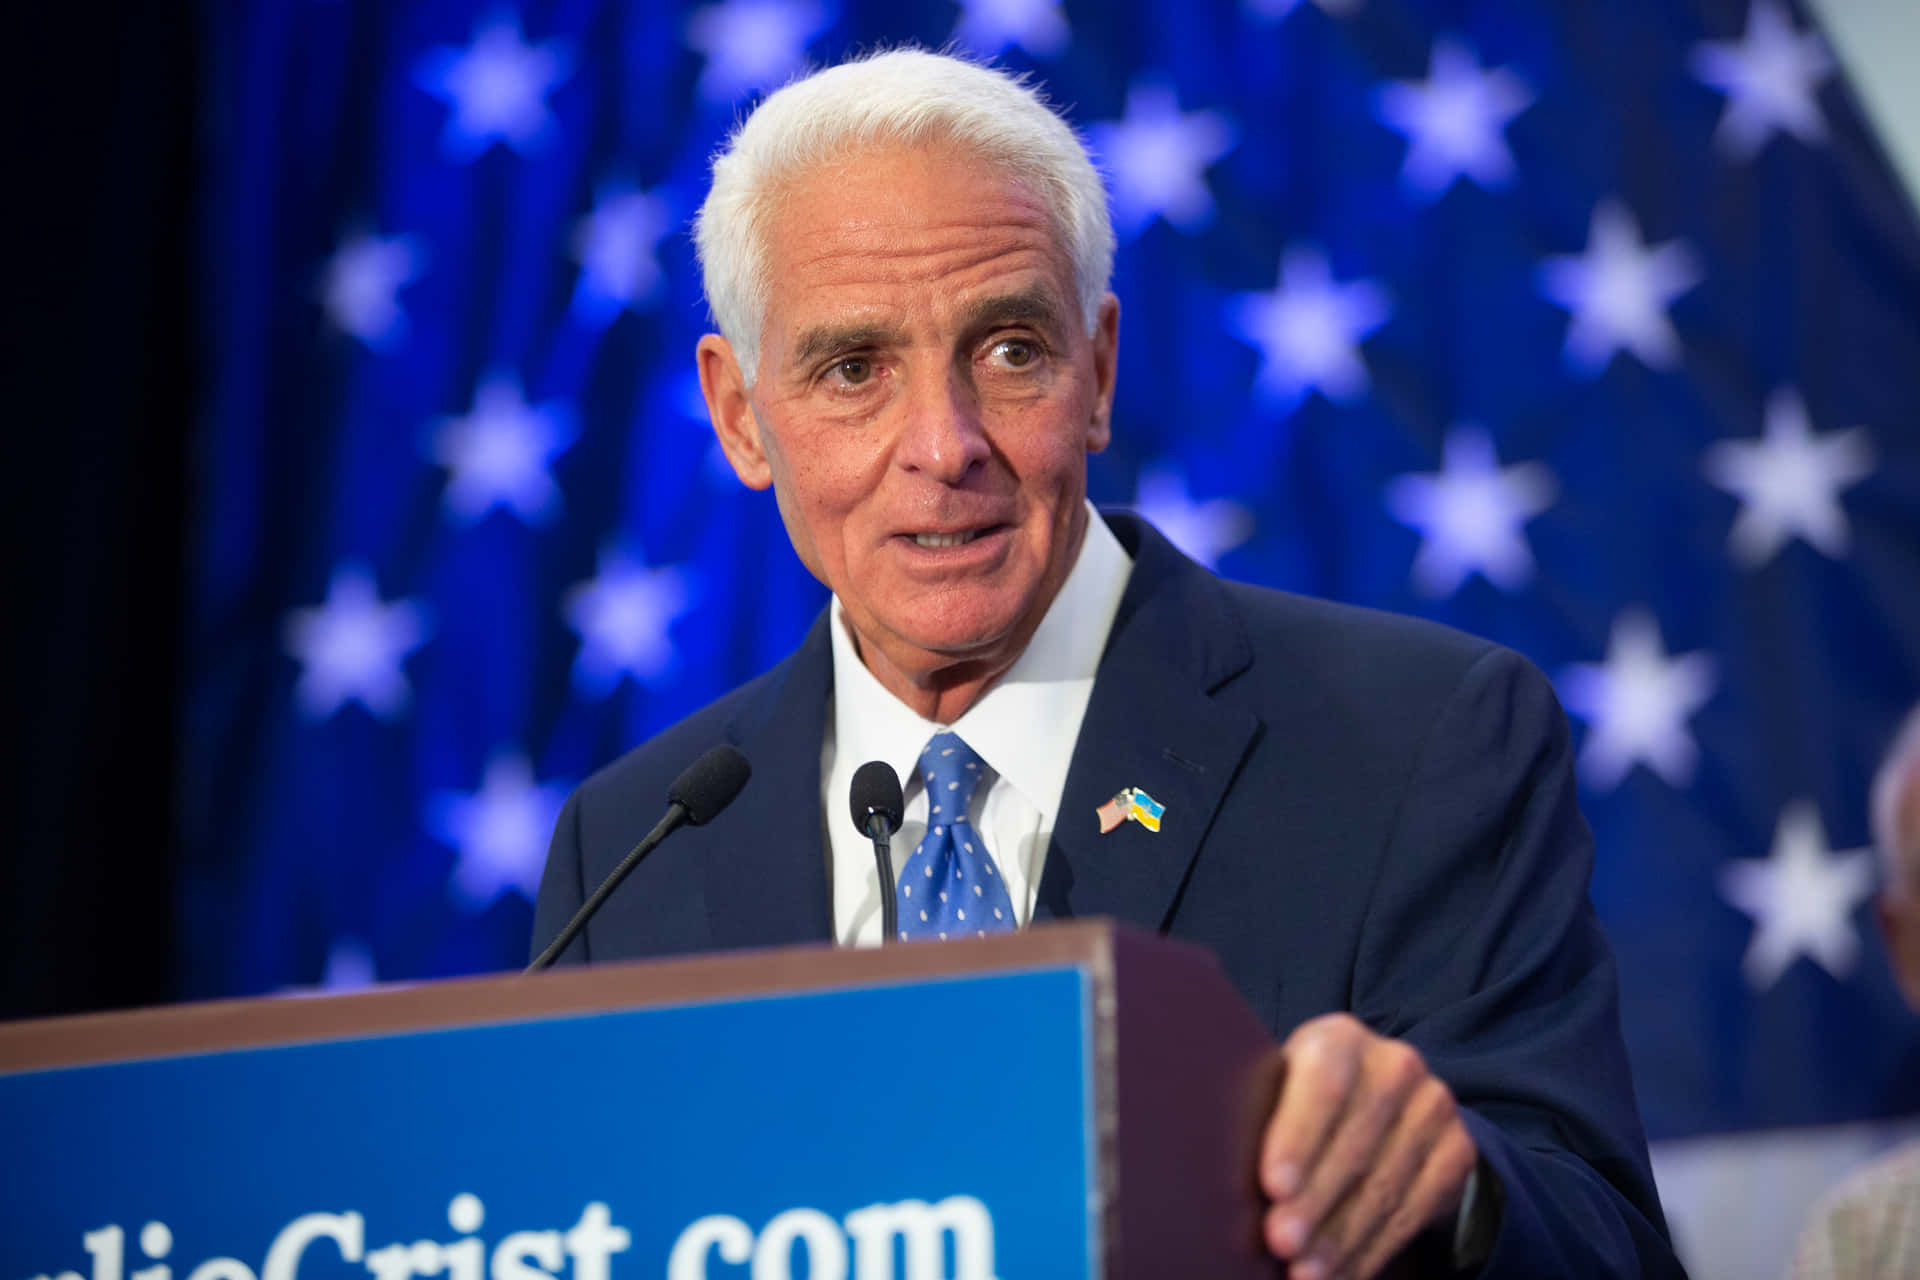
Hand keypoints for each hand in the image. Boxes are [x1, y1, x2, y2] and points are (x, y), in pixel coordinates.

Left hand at [1258, 1013, 1477, 1279]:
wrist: (1386, 1103)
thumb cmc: (1304, 1102)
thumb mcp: (1281, 1091)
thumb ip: (1259, 1116)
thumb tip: (1217, 1179)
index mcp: (1339, 1039)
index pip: (1322, 1084)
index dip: (1298, 1137)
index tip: (1272, 1187)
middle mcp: (1394, 1065)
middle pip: (1354, 1145)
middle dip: (1314, 1204)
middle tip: (1281, 1245)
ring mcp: (1433, 1106)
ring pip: (1384, 1187)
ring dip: (1341, 1239)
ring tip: (1304, 1273)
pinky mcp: (1458, 1150)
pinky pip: (1414, 1211)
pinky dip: (1372, 1251)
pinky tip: (1342, 1273)